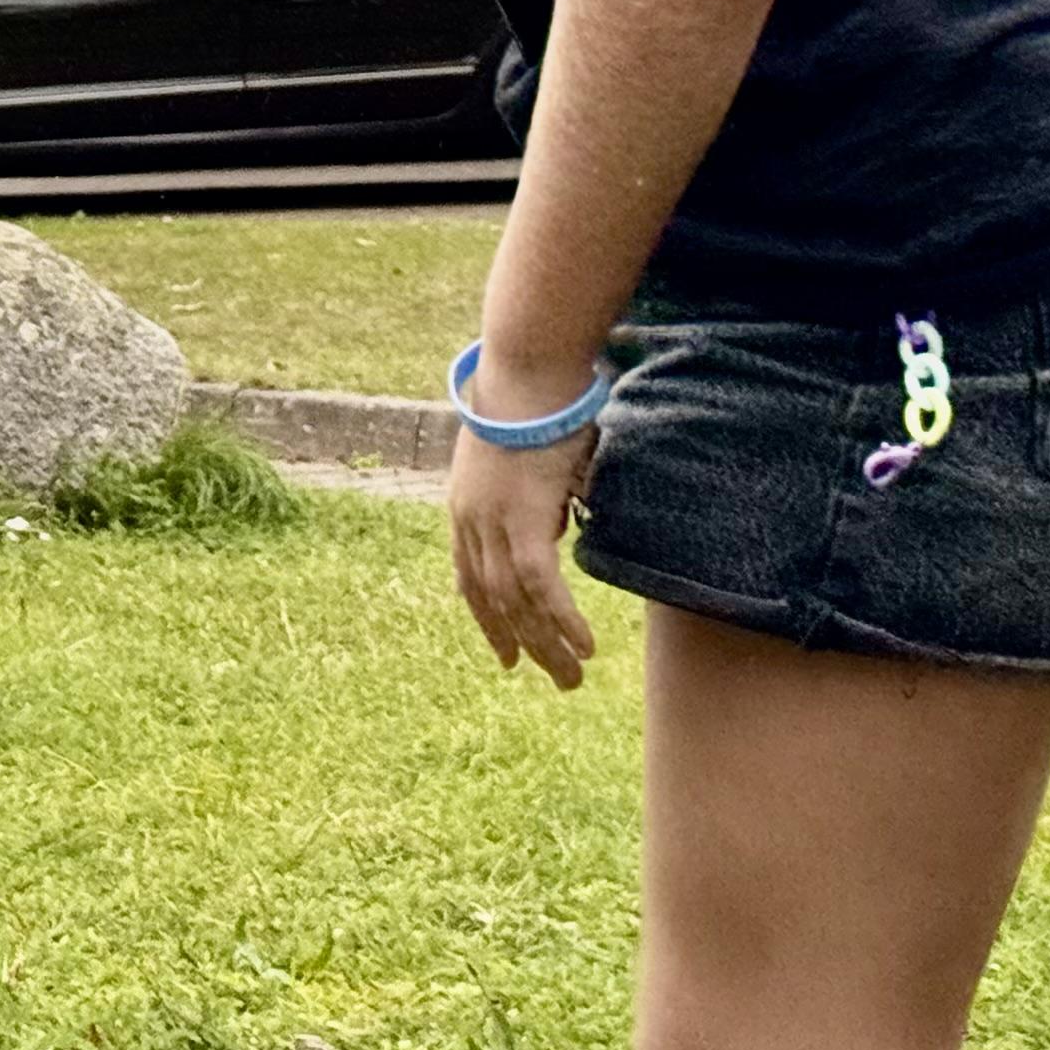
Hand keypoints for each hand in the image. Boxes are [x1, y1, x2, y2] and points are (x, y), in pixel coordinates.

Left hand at [448, 421, 599, 690]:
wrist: (526, 371)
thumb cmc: (534, 402)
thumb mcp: (525, 459)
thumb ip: (535, 497)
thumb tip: (560, 519)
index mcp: (464, 507)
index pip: (468, 577)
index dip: (487, 618)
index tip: (504, 651)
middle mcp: (470, 521)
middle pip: (491, 599)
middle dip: (521, 643)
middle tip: (553, 677)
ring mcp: (493, 523)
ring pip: (516, 603)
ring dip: (547, 644)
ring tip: (573, 678)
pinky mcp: (523, 520)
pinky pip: (541, 587)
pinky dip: (562, 620)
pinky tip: (585, 646)